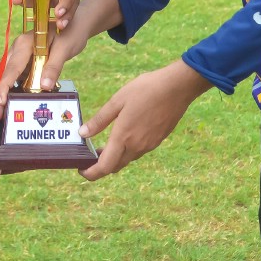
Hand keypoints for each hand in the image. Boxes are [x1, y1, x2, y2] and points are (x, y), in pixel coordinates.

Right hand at [0, 0, 100, 118]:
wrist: (75, 22)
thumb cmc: (70, 31)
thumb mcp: (64, 48)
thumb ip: (54, 67)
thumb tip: (45, 87)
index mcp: (25, 43)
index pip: (12, 68)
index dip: (4, 86)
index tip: (1, 101)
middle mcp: (19, 49)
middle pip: (5, 74)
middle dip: (0, 95)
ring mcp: (21, 55)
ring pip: (8, 77)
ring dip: (4, 94)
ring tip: (2, 114)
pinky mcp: (26, 61)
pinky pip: (16, 77)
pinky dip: (12, 90)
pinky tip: (12, 103)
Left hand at [79, 60, 212, 180]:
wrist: (178, 87)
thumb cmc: (146, 90)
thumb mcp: (117, 101)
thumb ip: (99, 120)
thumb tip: (83, 133)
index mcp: (124, 137)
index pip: (105, 167)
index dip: (91, 173)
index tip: (82, 170)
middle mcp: (137, 146)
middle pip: (115, 166)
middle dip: (101, 166)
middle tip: (90, 156)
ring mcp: (149, 145)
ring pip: (128, 159)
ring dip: (115, 157)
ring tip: (105, 145)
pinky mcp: (158, 140)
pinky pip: (139, 151)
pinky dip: (128, 150)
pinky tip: (125, 136)